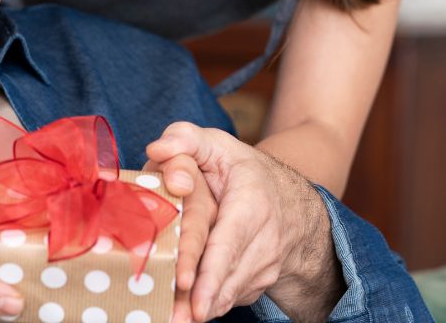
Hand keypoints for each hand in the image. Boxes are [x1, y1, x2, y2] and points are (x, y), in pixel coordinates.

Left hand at [146, 123, 340, 322]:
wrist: (288, 200)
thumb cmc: (240, 170)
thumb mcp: (216, 144)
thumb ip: (185, 140)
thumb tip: (157, 150)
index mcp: (251, 202)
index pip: (230, 240)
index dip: (211, 267)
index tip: (189, 288)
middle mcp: (265, 239)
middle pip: (228, 275)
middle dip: (201, 300)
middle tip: (172, 319)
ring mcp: (265, 266)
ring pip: (230, 293)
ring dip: (202, 309)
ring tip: (171, 321)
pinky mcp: (257, 283)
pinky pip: (231, 299)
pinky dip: (209, 307)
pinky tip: (185, 313)